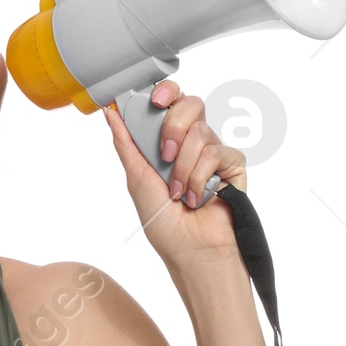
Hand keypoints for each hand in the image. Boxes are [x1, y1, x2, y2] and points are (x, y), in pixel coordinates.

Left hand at [104, 80, 244, 262]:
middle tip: (164, 156)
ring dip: (182, 168)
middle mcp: (193, 144)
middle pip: (191, 104)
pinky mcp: (233, 165)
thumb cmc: (164, 224)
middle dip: (173, 128)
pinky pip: (216, 153)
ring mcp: (215, 153)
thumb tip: (111, 113)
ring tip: (179, 193)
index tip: (154, 102)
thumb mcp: (136, 179)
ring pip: (200, 132)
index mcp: (170, 142)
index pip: (172, 101)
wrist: (190, 251)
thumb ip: (126, 143)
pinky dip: (200, 178)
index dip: (166, 93)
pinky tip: (198, 198)